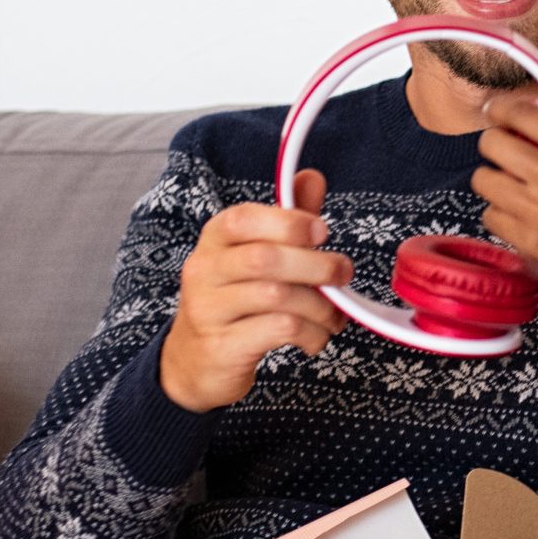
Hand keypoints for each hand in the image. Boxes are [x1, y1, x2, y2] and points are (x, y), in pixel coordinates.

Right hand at [158, 169, 350, 412]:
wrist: (194, 361)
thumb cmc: (234, 300)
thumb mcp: (256, 255)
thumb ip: (286, 220)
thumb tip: (312, 177)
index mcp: (214, 240)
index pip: (243, 219)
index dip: (288, 222)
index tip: (323, 232)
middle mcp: (204, 270)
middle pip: (265, 259)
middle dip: (316, 266)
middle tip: (343, 274)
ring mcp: (208, 310)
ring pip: (276, 297)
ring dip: (319, 306)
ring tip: (333, 316)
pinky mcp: (222, 346)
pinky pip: (276, 331)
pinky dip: (309, 333)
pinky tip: (315, 337)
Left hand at [473, 57, 537, 289]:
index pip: (517, 113)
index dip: (502, 109)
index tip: (503, 114)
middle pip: (492, 142)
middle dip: (499, 143)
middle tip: (513, 152)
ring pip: (484, 179)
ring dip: (497, 179)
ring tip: (519, 185)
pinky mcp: (529, 240)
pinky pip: (489, 215)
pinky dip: (502, 213)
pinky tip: (524, 213)